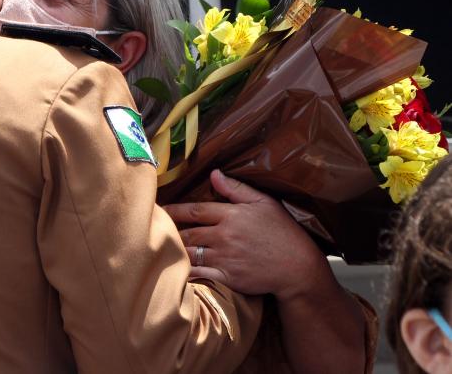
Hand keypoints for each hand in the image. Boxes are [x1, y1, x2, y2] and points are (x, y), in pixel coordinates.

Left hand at [163, 169, 327, 299]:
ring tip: (159, 247)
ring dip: (175, 250)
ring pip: (190, 252)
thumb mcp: (264, 203)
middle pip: (188, 232)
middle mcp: (224, 235)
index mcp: (231, 215)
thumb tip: (214, 173)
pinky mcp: (227, 277)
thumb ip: (236, 188)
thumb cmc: (283, 233)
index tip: (160, 210)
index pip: (195, 210)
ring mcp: (224, 257)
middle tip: (153, 229)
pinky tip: (172, 269)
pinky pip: (199, 273)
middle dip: (170, 231)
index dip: (174, 210)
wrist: (298, 267)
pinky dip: (185, 271)